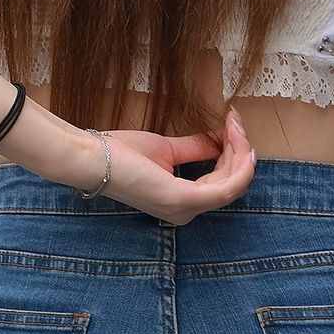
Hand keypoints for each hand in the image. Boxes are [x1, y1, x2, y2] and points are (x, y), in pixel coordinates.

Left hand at [103, 113, 254, 221]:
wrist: (93, 157)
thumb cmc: (120, 154)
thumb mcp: (167, 149)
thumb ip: (196, 148)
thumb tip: (220, 139)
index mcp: (180, 204)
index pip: (221, 184)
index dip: (233, 154)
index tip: (233, 125)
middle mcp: (186, 213)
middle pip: (231, 184)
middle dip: (240, 150)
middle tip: (236, 120)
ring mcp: (185, 209)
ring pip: (234, 184)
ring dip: (241, 150)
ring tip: (234, 123)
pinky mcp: (183, 199)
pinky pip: (228, 187)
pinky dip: (238, 161)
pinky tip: (235, 137)